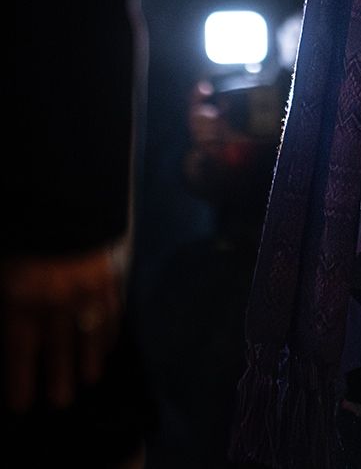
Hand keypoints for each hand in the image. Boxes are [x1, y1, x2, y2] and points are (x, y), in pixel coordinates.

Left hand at [2, 247, 123, 411]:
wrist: (63, 193)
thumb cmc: (23, 234)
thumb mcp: (2, 267)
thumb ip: (6, 299)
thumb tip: (6, 322)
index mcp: (23, 299)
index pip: (20, 349)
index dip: (20, 379)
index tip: (22, 404)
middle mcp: (57, 300)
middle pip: (58, 346)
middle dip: (59, 376)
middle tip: (61, 402)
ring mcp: (87, 288)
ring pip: (88, 332)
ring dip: (89, 358)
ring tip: (89, 379)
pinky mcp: (110, 273)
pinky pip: (112, 308)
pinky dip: (110, 328)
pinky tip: (108, 343)